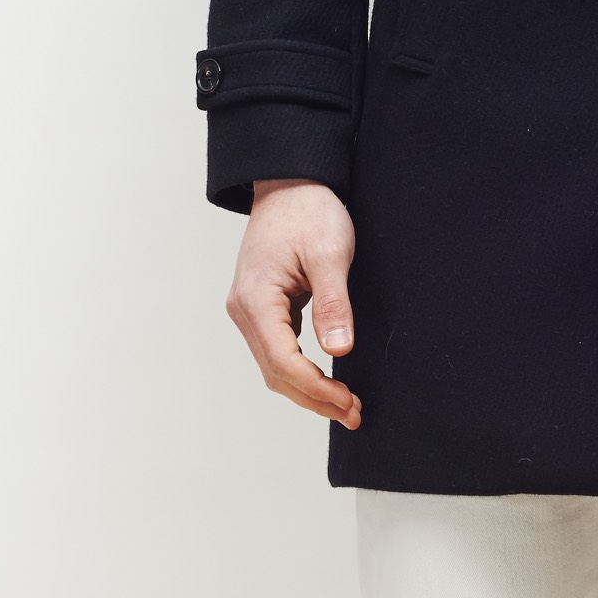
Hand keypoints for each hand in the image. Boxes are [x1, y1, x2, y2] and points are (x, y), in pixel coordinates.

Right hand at [226, 179, 362, 430]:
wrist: (290, 183)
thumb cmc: (308, 210)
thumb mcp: (329, 254)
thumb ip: (333, 304)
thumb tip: (339, 351)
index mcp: (256, 298)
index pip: (282, 360)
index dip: (315, 388)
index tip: (348, 401)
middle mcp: (244, 309)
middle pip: (275, 373)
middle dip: (313, 398)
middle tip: (352, 414)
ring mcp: (249, 310)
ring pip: (273, 367)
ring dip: (307, 390)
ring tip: (344, 405)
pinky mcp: (261, 308)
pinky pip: (277, 351)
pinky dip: (301, 371)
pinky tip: (326, 381)